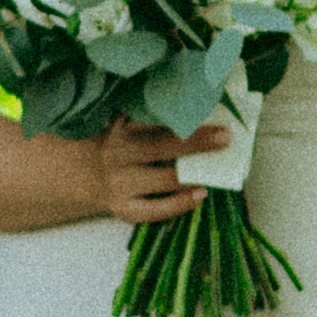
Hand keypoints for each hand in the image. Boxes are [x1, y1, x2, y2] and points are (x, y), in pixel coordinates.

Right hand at [80, 116, 236, 231]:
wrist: (92, 176)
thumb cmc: (128, 145)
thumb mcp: (131, 125)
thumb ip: (155, 116)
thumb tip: (208, 107)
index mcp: (121, 128)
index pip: (146, 118)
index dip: (173, 113)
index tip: (201, 105)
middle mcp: (117, 154)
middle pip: (156, 146)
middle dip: (193, 142)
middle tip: (224, 136)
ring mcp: (119, 183)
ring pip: (160, 179)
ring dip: (191, 174)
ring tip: (217, 166)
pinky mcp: (124, 208)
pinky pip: (155, 210)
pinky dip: (179, 204)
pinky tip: (201, 194)